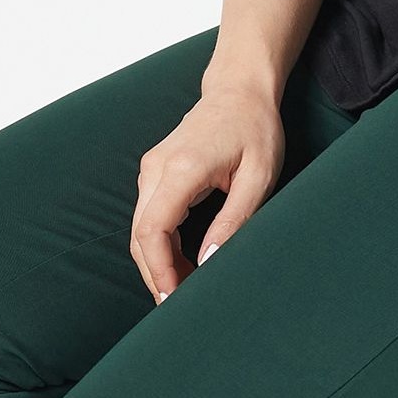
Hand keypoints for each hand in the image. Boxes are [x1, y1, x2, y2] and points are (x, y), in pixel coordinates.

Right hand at [130, 81, 282, 301]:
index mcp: (181, 168)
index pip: (152, 230)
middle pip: (139, 236)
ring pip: (139, 231)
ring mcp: (151, 170)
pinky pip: (148, 220)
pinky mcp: (155, 174)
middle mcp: (157, 168)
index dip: (159, 270)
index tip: (174, 298)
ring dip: (157, 265)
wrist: (240, 90)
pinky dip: (159, 248)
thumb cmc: (255, 129)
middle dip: (156, 276)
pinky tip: (181, 267)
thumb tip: (210, 264)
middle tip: (180, 308)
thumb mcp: (258, 178)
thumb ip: (234, 222)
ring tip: (185, 291)